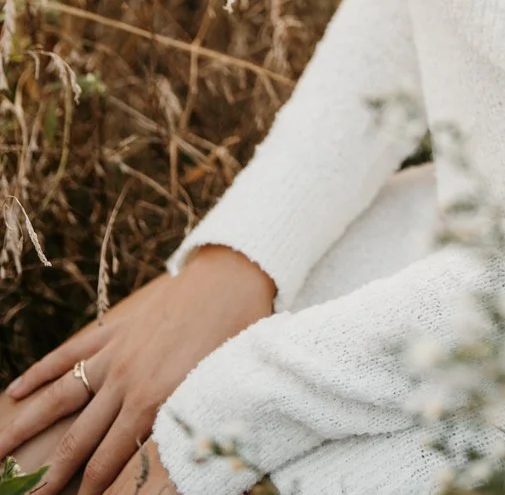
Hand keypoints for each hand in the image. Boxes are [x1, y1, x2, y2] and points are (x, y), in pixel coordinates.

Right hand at [0, 245, 275, 494]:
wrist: (234, 279)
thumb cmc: (235, 338)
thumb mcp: (215, 392)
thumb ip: (182, 426)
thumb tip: (169, 462)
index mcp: (153, 402)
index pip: (108, 461)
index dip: (90, 489)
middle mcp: (126, 381)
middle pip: (76, 439)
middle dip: (49, 474)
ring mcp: (115, 352)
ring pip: (59, 397)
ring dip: (25, 427)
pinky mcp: (114, 328)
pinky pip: (71, 352)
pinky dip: (40, 372)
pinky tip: (15, 391)